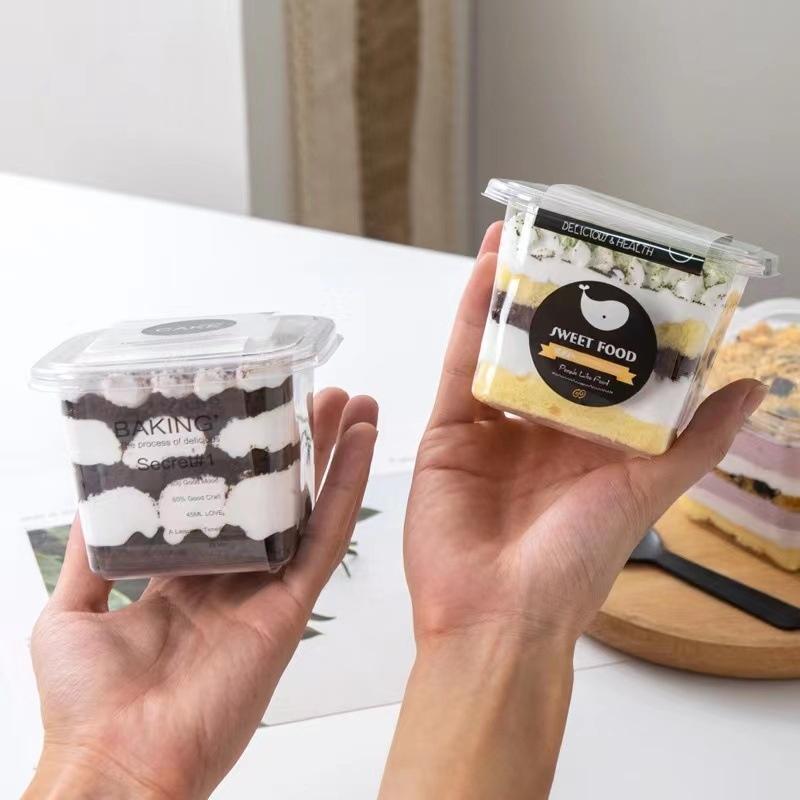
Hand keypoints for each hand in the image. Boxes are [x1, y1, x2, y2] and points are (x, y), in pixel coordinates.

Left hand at [25, 390, 377, 799]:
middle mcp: (232, 580)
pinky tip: (362, 445)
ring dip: (333, 456)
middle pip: (276, 499)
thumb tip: (94, 501)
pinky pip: (326, 540)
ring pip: (310, 510)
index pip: (224, 506)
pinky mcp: (292, 607)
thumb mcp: (70, 614)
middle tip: (317, 395)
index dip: (243, 462)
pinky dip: (347, 490)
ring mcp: (267, 591)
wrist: (119, 763)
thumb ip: (89, 556)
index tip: (253, 416)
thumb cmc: (86, 704)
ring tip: (351, 405)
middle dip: (299, 446)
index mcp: (186, 581)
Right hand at [405, 221, 765, 644]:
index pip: (604, 370)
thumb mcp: (644, 492)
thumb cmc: (572, 564)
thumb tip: (751, 387)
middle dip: (555, 299)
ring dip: (509, 296)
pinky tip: (484, 272)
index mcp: (590, 447)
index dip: (612, 321)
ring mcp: (491, 430)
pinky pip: (460, 366)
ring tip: (521, 239)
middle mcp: (541, 433)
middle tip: (566, 245)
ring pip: (500, 349)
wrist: (496, 614)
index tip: (622, 274)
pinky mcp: (448, 432)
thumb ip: (694, 440)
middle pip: (547, 351)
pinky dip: (471, 318)